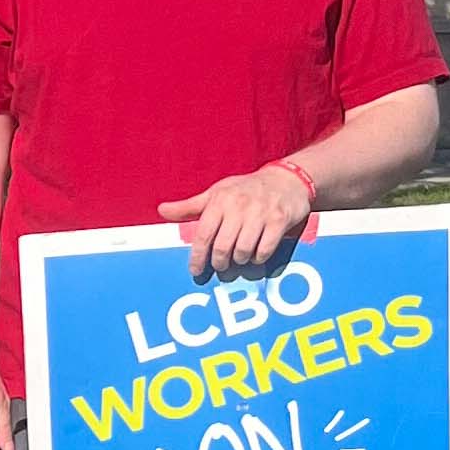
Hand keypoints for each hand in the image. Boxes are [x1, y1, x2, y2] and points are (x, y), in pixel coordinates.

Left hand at [160, 164, 312, 280]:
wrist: (287, 179)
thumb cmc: (246, 189)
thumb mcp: (216, 193)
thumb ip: (190, 206)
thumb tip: (161, 210)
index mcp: (220, 200)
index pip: (203, 234)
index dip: (197, 256)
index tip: (195, 270)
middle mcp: (239, 206)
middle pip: (222, 247)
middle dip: (219, 262)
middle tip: (220, 265)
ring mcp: (261, 213)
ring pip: (243, 251)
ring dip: (239, 261)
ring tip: (239, 258)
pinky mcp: (280, 220)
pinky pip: (264, 250)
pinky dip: (258, 258)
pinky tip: (256, 254)